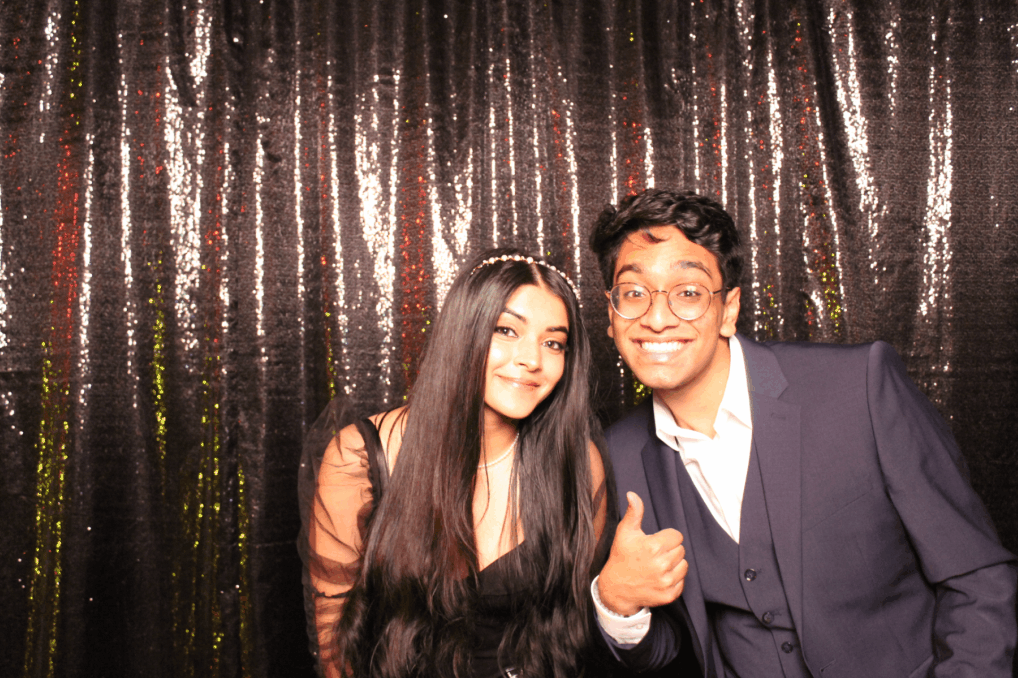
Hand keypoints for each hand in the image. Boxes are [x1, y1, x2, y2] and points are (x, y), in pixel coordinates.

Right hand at [598, 492, 687, 615]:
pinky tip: (659, 577)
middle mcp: (661, 564)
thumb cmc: (621, 557)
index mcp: (653, 546)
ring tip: (657, 565)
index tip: (654, 543)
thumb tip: (632, 494)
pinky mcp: (668, 595)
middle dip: (669, 550)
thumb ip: (633, 512)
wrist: (615, 588)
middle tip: (654, 555)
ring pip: (684, 565)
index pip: (677, 536)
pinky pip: (682, 582)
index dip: (666, 538)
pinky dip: (674, 580)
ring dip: (674, 564)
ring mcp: (665, 581)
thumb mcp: (625, 532)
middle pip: (681, 549)